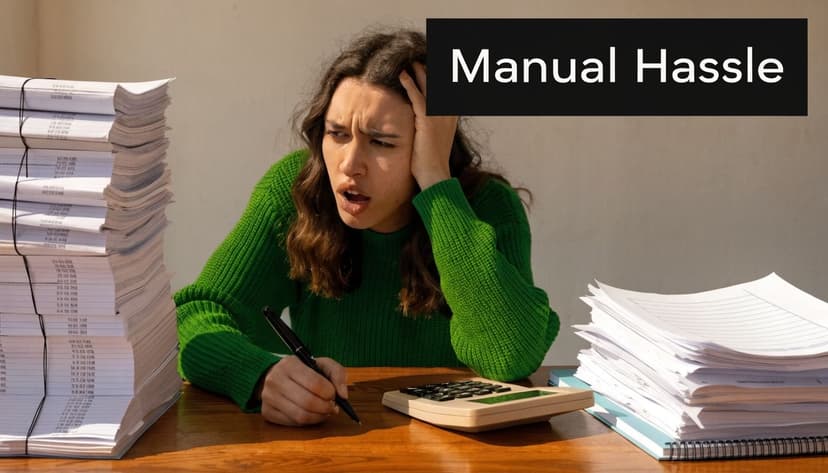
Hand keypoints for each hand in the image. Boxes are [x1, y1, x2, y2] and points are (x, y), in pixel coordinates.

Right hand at [259, 355, 348, 425]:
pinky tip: (312, 415)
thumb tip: (343, 395)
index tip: (334, 395)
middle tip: (332, 407)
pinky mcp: (267, 412)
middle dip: (326, 408)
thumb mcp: (321, 364)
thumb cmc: (303, 370)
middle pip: (308, 402)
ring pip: (300, 416)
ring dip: (318, 417)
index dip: (329, 393)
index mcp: (289, 364)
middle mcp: (275, 380)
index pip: (315, 383)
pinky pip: (292, 423)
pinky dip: (307, 422)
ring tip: (325, 412)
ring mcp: (268, 397)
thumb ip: (337, 374)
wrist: (274, 374)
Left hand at [399, 62, 457, 189]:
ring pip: (430, 86)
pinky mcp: (427, 121)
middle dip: (432, 69)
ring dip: (420, 72)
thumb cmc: (431, 159)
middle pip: (442, 83)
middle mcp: (448, 112)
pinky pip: (417, 97)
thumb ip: (431, 123)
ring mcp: (439, 116)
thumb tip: (423, 118)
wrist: (434, 174)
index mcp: (452, 115)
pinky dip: (409, 84)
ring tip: (411, 62)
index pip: (450, 88)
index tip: (434, 62)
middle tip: (421, 57)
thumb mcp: (435, 137)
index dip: (443, 75)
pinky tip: (402, 75)